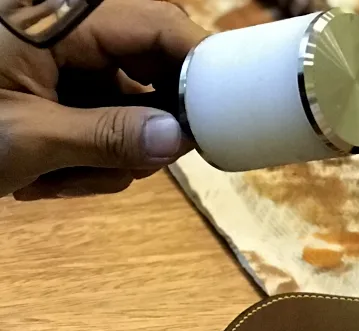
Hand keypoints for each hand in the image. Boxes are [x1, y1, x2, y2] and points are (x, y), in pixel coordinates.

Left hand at [0, 0, 206, 198]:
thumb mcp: (29, 138)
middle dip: (147, 133)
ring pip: (136, 115)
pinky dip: (94, 163)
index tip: (227, 111)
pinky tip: (52, 176)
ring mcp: (70, 68)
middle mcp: (71, 36)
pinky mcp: (67, 95)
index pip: (154, 26)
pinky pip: (112, 131)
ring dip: (111, 160)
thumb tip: (177, 139)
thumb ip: (106, 137)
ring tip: (55, 179)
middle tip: (122, 169)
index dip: (197, 63)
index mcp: (58, 22)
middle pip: (155, 76)